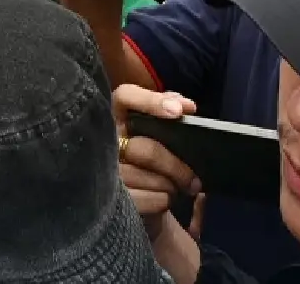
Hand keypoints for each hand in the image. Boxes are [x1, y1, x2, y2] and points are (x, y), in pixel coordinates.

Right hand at [114, 85, 201, 241]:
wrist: (139, 202)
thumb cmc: (151, 159)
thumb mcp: (158, 130)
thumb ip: (170, 109)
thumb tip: (186, 107)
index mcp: (117, 117)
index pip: (125, 96)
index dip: (149, 101)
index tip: (178, 112)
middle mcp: (106, 139)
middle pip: (146, 149)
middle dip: (175, 167)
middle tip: (195, 181)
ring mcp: (104, 169)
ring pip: (146, 177)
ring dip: (169, 186)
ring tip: (176, 190)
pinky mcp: (107, 196)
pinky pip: (144, 199)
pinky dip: (160, 202)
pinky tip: (163, 201)